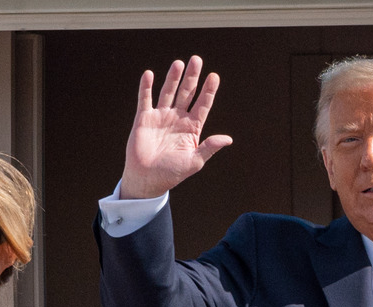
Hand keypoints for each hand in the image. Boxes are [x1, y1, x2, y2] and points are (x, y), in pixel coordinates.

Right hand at [120, 55, 232, 198]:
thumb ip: (209, 148)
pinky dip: (146, 87)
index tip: (214, 77)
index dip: (208, 91)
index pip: (202, 105)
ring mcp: (160, 117)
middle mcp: (177, 118)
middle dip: (192, 77)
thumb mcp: (194, 161)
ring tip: (179, 63)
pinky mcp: (144, 119)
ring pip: (168, 92)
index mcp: (192, 128)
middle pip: (186, 93)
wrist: (147, 180)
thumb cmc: (171, 173)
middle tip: (197, 60)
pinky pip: (145, 100)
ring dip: (173, 78)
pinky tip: (149, 74)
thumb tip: (228, 139)